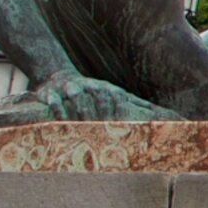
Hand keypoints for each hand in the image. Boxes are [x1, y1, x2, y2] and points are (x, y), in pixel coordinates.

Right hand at [32, 74, 155, 123]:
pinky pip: (54, 102)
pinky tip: (62, 123)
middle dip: (101, 113)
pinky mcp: (50, 92)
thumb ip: (133, 102)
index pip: (115, 97)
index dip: (120, 109)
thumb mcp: (112, 92)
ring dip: (80, 111)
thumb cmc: (93, 90)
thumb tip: (158, 112)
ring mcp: (69, 88)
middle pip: (96, 98)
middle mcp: (87, 86)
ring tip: (83, 127)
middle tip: (104, 130)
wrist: (59, 76)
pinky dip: (59, 111)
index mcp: (104, 88)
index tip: (123, 124)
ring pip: (76, 98)